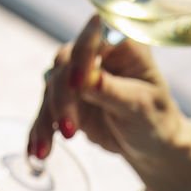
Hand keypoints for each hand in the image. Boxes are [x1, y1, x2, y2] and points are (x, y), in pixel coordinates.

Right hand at [29, 17, 190, 190]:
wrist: (150, 144)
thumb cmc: (154, 119)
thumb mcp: (139, 106)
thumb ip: (112, 91)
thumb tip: (86, 79)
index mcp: (120, 44)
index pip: (93, 38)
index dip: (82, 58)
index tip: (78, 85)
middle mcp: (94, 53)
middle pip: (65, 66)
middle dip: (62, 99)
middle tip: (69, 132)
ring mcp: (77, 76)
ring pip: (51, 90)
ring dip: (46, 120)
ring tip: (44, 151)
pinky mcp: (66, 100)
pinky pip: (47, 112)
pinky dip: (40, 132)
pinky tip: (36, 152)